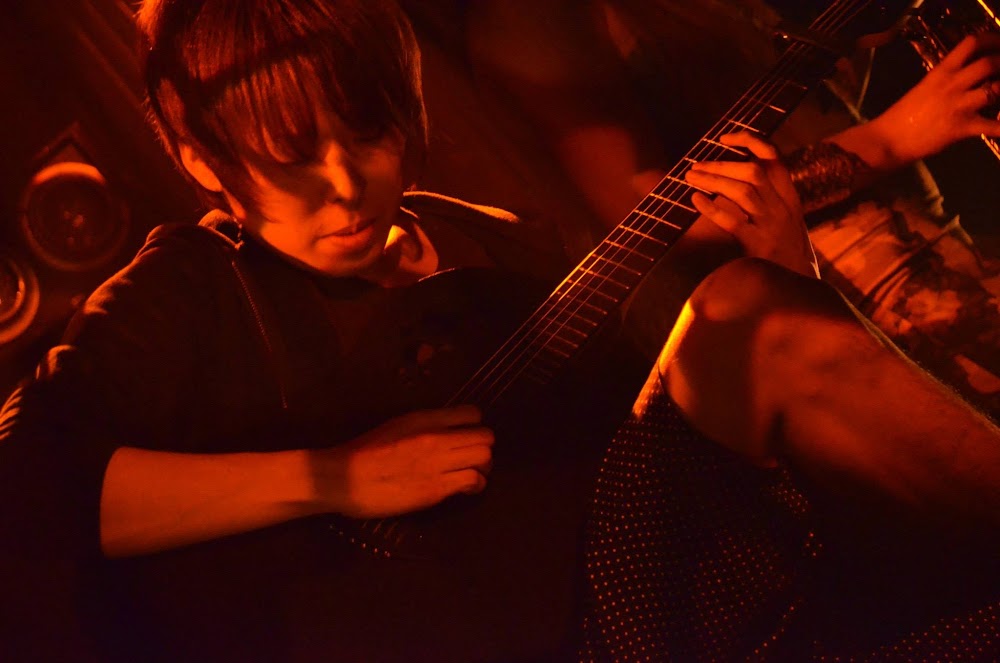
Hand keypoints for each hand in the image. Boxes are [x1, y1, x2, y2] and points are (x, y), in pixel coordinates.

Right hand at [313, 405, 493, 518]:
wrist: (344, 478)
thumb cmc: (365, 452)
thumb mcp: (397, 425)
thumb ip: (425, 425)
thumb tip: (448, 430)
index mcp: (425, 418)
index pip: (472, 413)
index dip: (475, 425)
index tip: (467, 435)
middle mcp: (436, 437)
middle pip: (485, 437)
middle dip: (483, 447)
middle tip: (473, 458)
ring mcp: (438, 463)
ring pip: (485, 458)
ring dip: (483, 467)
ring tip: (472, 473)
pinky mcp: (436, 489)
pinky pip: (473, 482)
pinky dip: (476, 485)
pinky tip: (466, 489)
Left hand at [684, 132, 816, 276]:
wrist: (801, 290)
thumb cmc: (785, 255)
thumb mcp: (784, 222)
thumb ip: (764, 201)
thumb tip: (726, 184)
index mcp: (790, 198)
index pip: (774, 157)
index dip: (750, 141)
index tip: (724, 137)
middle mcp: (784, 208)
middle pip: (754, 172)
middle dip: (722, 164)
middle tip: (696, 165)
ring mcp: (772, 226)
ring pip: (743, 192)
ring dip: (713, 180)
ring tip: (690, 177)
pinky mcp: (759, 246)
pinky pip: (733, 221)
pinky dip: (712, 208)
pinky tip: (696, 200)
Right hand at [872, 32, 999, 163]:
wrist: (888, 140)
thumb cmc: (899, 117)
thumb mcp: (922, 89)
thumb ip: (943, 82)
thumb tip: (961, 82)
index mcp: (941, 72)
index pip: (971, 43)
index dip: (991, 40)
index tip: (997, 46)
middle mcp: (953, 84)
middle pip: (990, 63)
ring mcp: (960, 105)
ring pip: (997, 89)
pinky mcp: (963, 127)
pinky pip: (994, 126)